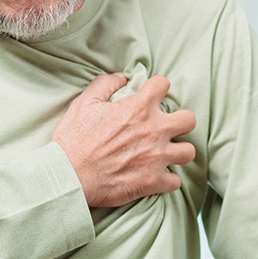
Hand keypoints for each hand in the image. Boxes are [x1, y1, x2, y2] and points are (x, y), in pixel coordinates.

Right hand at [51, 73, 196, 207]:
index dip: (157, 88)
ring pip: (189, 152)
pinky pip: (176, 181)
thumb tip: (121, 76)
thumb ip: (105, 84)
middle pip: (189, 119)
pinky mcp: (153, 182)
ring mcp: (156, 157)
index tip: (151, 95)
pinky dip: (168, 179)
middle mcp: (154, 130)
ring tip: (166, 153)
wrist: (68, 176)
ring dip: (178, 151)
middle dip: (180, 121)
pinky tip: (156, 176)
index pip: (163, 85)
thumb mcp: (84, 103)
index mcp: (138, 108)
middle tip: (166, 127)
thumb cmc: (74, 139)